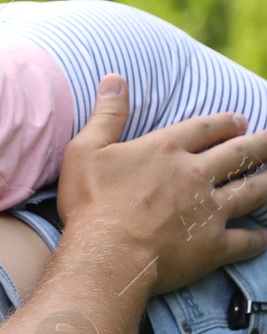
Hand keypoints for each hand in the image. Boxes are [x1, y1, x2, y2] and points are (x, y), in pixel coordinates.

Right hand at [57, 74, 266, 293]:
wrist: (106, 256)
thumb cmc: (90, 203)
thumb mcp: (85, 150)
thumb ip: (107, 114)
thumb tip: (114, 77)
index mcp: (167, 150)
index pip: (206, 128)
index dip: (225, 122)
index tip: (240, 120)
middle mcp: (196, 175)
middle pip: (240, 154)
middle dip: (261, 144)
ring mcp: (209, 211)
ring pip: (253, 192)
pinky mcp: (213, 245)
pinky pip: (246, 240)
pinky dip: (258, 238)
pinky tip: (265, 236)